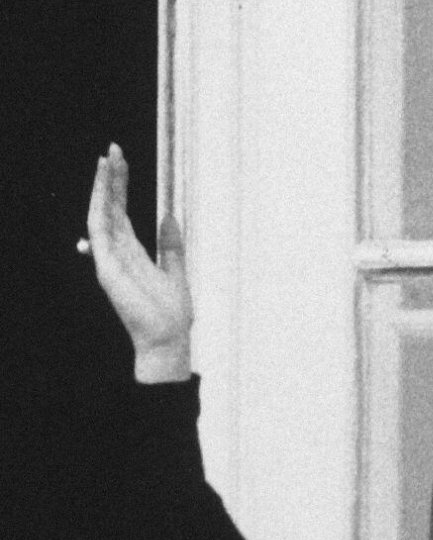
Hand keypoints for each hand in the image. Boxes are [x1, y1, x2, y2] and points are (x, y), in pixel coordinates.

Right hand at [85, 144, 192, 381]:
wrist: (168, 340)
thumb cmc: (172, 316)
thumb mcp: (176, 272)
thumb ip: (172, 245)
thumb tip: (169, 216)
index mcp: (134, 253)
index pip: (121, 212)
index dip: (120, 186)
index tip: (121, 161)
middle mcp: (118, 253)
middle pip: (109, 208)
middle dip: (109, 179)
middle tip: (112, 149)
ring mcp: (109, 259)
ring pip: (100, 214)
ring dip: (101, 187)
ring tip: (106, 160)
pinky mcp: (106, 267)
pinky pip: (98, 231)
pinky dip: (99, 208)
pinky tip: (103, 188)